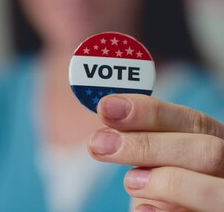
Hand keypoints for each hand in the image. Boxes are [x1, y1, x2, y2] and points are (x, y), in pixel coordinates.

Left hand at [88, 94, 223, 211]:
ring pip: (213, 191)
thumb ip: (143, 134)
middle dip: (147, 146)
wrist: (177, 207)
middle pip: (206, 152)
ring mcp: (223, 200)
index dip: (150, 112)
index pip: (193, 121)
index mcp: (216, 140)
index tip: (107, 108)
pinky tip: (141, 209)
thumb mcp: (156, 152)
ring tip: (129, 181)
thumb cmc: (164, 175)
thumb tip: (108, 110)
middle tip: (98, 144)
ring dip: (165, 182)